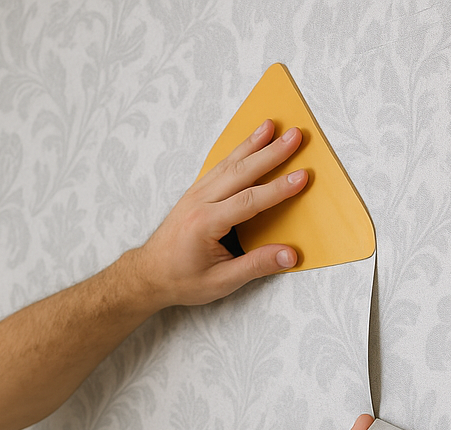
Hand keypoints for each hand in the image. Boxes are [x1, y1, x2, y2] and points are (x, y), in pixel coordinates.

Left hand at [132, 119, 307, 308]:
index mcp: (205, 224)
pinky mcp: (194, 194)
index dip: (278, 189)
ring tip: (272, 126)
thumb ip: (255, 266)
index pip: (249, 201)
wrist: (148, 275)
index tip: (302, 177)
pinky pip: (218, 167)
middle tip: (295, 136)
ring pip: (228, 164)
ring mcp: (195, 195)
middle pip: (240, 172)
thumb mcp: (219, 282)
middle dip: (270, 152)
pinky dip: (236, 153)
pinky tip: (248, 142)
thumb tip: (289, 255)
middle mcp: (199, 202)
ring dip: (252, 143)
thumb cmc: (181, 280)